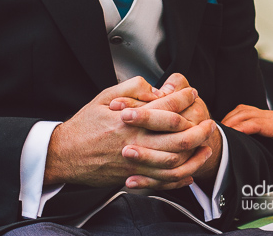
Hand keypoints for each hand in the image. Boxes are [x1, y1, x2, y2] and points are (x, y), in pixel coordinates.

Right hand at [45, 76, 210, 189]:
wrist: (64, 154)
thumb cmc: (84, 125)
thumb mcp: (105, 96)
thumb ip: (133, 88)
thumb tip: (156, 89)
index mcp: (130, 120)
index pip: (168, 107)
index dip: (185, 98)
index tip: (192, 93)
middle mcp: (135, 142)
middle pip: (179, 138)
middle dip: (199, 129)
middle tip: (209, 122)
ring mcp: (135, 164)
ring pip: (175, 162)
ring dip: (194, 155)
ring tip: (205, 146)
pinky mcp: (132, 178)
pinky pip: (162, 182)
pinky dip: (179, 179)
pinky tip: (190, 172)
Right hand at [223, 105, 272, 176]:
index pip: (257, 122)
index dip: (239, 127)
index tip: (225, 136)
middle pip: (246, 113)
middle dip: (229, 122)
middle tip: (213, 138)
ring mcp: (271, 115)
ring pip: (245, 110)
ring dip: (230, 118)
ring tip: (217, 134)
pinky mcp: (269, 117)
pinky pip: (248, 112)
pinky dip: (235, 117)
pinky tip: (228, 130)